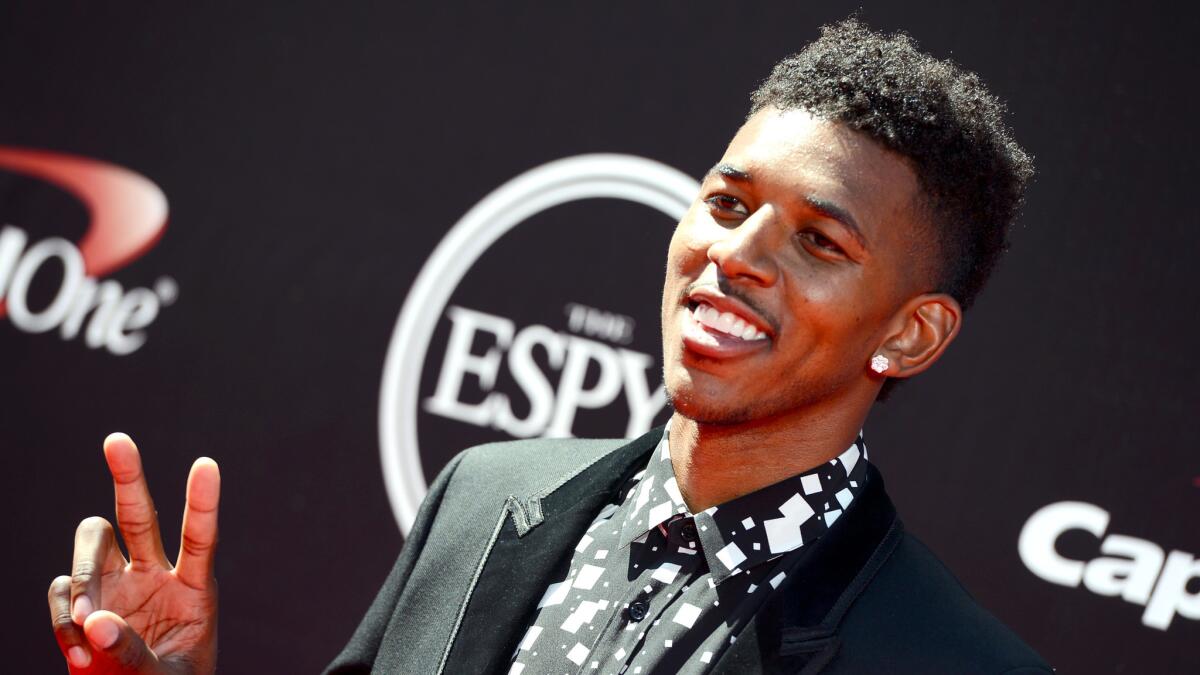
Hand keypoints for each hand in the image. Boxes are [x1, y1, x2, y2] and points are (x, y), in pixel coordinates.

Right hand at [48, 433, 220, 673]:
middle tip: (117, 440)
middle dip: (128, 476)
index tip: (207, 464)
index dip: (202, 503)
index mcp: (194, 589)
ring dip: (80, 575)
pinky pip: (60, 592)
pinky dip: (61, 619)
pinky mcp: (81, 604)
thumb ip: (132, 654)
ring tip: (84, 621)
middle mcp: (154, 576)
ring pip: (92, 543)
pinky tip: (78, 653)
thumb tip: (93, 621)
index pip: (201, 538)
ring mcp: (116, 587)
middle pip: (139, 515)